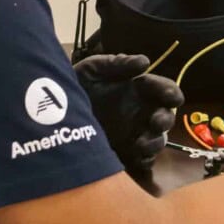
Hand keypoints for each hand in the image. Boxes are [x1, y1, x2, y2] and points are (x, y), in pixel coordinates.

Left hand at [74, 54, 183, 171]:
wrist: (51, 114)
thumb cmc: (75, 85)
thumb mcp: (93, 68)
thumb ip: (117, 63)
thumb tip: (145, 62)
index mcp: (137, 89)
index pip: (163, 89)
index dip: (171, 92)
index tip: (172, 97)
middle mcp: (140, 111)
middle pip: (165, 116)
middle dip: (165, 119)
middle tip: (156, 121)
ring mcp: (134, 133)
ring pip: (157, 140)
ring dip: (155, 143)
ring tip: (142, 143)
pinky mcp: (126, 153)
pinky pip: (143, 161)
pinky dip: (145, 162)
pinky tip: (137, 158)